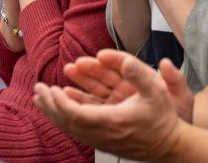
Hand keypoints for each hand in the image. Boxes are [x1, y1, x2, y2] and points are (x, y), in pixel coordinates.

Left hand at [34, 49, 183, 159]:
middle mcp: (103, 134)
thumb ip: (141, 74)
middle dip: (50, 105)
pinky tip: (57, 111)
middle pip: (67, 122)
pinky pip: (76, 131)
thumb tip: (126, 61)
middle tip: (38, 89)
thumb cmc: (163, 119)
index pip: (76, 114)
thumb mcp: (157, 92)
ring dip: (53, 113)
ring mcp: (102, 140)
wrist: (169, 146)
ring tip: (40, 99)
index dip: (60, 102)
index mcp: (112, 121)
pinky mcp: (103, 142)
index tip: (51, 88)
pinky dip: (63, 119)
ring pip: (70, 129)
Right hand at [64, 51, 194, 121]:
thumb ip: (174, 79)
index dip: (114, 59)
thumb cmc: (180, 112)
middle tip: (76, 64)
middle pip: (107, 73)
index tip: (101, 55)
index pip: (127, 64)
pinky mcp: (112, 110)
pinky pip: (94, 103)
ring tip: (68, 72)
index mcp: (145, 78)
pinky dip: (81, 99)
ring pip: (97, 86)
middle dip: (91, 68)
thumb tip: (167, 63)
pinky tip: (68, 95)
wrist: (177, 134)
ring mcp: (120, 98)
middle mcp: (130, 86)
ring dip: (82, 80)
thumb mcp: (181, 95)